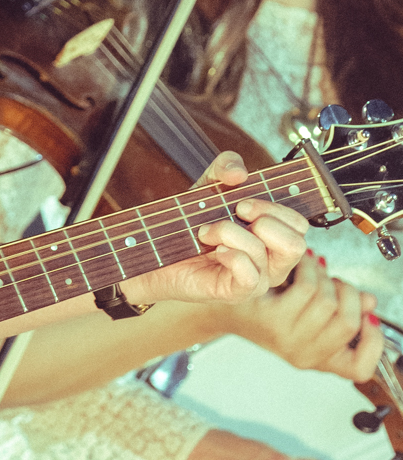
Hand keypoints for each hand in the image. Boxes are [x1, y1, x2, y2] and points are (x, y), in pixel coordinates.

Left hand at [122, 151, 306, 308]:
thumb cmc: (193, 220)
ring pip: (261, 252)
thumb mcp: (210, 185)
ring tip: (206, 232)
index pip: (300, 225)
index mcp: (276, 237)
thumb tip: (239, 172)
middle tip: (234, 212)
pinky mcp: (237, 293)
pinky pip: (248, 275)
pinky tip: (214, 250)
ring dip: (228, 231)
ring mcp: (258, 281)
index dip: (276, 209)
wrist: (159, 248)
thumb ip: (226, 166)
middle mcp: (273, 262)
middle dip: (263, 220)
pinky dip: (230, 254)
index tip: (244, 202)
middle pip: (295, 244)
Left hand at [226, 258, 381, 382]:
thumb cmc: (272, 306)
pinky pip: (307, 287)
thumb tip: (369, 303)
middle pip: (348, 322)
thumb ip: (343, 310)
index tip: (369, 317)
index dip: (374, 343)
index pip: (360, 369)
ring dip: (326, 276)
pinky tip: (302, 263)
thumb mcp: (311, 314)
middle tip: (334, 280)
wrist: (227, 303)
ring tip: (315, 268)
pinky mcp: (272, 318)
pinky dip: (309, 268)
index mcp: (318, 359)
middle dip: (348, 292)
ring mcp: (287, 339)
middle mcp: (303, 355)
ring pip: (328, 300)